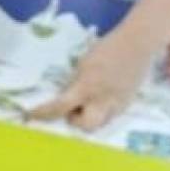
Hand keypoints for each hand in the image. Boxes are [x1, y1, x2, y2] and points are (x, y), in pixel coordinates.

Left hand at [28, 31, 150, 130]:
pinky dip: (103, 110)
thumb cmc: (107, 48)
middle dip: (76, 121)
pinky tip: (104, 96)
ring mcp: (118, 104)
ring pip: (100, 124)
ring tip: (90, 101)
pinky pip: (111, 115)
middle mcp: (102, 100)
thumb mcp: (83, 64)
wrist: (137, 44)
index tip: (32, 115)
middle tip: (73, 109)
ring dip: (91, 116)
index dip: (44, 113)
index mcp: (87, 86)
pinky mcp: (128, 104)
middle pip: (85, 126)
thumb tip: (65, 95)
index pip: (60, 106)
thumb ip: (75, 82)